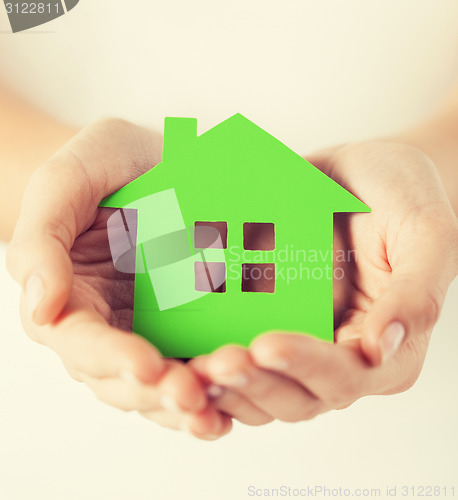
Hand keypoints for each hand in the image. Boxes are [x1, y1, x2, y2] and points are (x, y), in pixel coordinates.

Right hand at [7, 118, 230, 439]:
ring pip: (160, 384)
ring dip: (188, 404)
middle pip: (122, 379)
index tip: (147, 365)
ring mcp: (148, 328)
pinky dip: (213, 388)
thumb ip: (42, 240)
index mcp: (69, 298)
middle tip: (193, 395)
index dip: (111, 356)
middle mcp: (106, 325)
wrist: (145, 162)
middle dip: (157, 393)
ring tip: (218, 412)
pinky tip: (238, 398)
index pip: (80, 340)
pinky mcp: (184, 324)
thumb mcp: (66, 182)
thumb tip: (42, 307)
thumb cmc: (100, 167)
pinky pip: (194, 362)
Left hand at [190, 141, 457, 425]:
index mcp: (383, 347)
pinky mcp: (265, 317)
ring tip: (189, 364)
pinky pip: (235, 346)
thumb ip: (416, 294)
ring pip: (258, 385)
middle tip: (216, 361)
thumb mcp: (428, 233)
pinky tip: (178, 344)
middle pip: (294, 394)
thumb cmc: (403, 196)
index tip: (266, 342)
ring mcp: (298, 339)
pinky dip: (206, 353)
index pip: (344, 376)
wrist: (362, 172)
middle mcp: (337, 354)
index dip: (305, 366)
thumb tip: (380, 349)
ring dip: (224, 382)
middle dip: (254, 383)